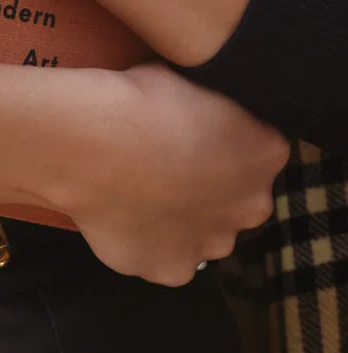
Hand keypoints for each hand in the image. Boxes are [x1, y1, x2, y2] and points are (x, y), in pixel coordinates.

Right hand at [47, 64, 288, 286]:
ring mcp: (211, 244)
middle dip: (207, 186)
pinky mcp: (170, 270)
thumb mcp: (185, 81)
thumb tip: (192, 111)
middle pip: (235, 198)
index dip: (221, 138)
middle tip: (162, 164)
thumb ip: (205, 109)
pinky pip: (160, 257)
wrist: (88, 141)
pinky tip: (116, 213)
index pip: (258, 147)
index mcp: (264, 152)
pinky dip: (143, 241)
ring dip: (178, 218)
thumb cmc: (136, 98)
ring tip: (134, 191)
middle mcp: (250, 206)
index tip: (188, 130)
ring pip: (201, 233)